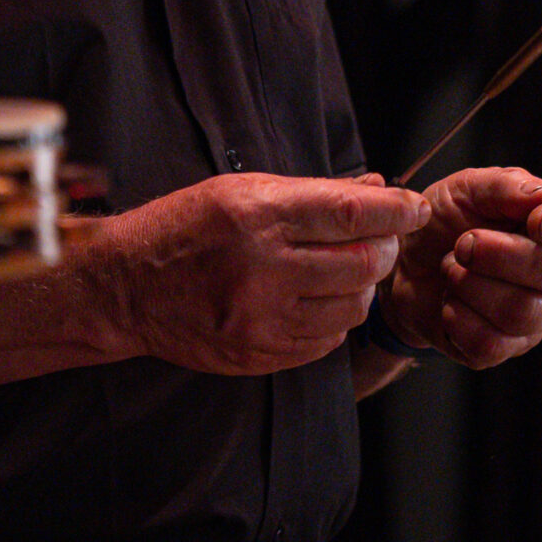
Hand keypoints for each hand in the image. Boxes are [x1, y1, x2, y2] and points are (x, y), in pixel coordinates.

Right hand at [94, 173, 429, 374]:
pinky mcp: (258, 354)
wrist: (125, 287)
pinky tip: (317, 300)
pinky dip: (335, 319)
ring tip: (346, 270)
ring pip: (352, 306)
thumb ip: (313, 192)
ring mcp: (260, 318)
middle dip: (385, 249)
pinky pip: (326, 341)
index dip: (396, 210)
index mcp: (258, 216)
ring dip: (362, 286)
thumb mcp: (242, 189)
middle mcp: (263, 268)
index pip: (351, 214)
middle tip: (381, 240)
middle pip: (362, 263)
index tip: (415, 208)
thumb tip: (377, 187)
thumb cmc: (184, 227)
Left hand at [378, 167, 541, 368]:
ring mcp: (536, 315)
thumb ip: (506, 187)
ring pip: (523, 311)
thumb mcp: (468, 188)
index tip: (537, 222)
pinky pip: (492, 343)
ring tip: (451, 268)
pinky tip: (450, 301)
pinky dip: (458, 317)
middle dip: (505, 255)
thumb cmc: (445, 222)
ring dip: (473, 285)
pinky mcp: (505, 347)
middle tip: (465, 243)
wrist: (405, 265)